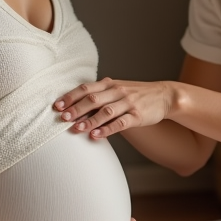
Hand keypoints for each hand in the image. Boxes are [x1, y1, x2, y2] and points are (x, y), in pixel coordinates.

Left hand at [53, 77, 173, 139]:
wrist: (164, 96)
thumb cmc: (135, 94)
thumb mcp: (117, 89)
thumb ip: (99, 95)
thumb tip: (75, 106)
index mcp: (109, 84)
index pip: (86, 88)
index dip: (70, 96)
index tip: (57, 105)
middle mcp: (117, 91)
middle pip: (93, 99)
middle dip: (76, 109)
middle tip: (62, 118)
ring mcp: (128, 103)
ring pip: (105, 111)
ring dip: (89, 120)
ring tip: (76, 128)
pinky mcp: (137, 116)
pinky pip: (120, 123)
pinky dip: (107, 130)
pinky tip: (96, 136)